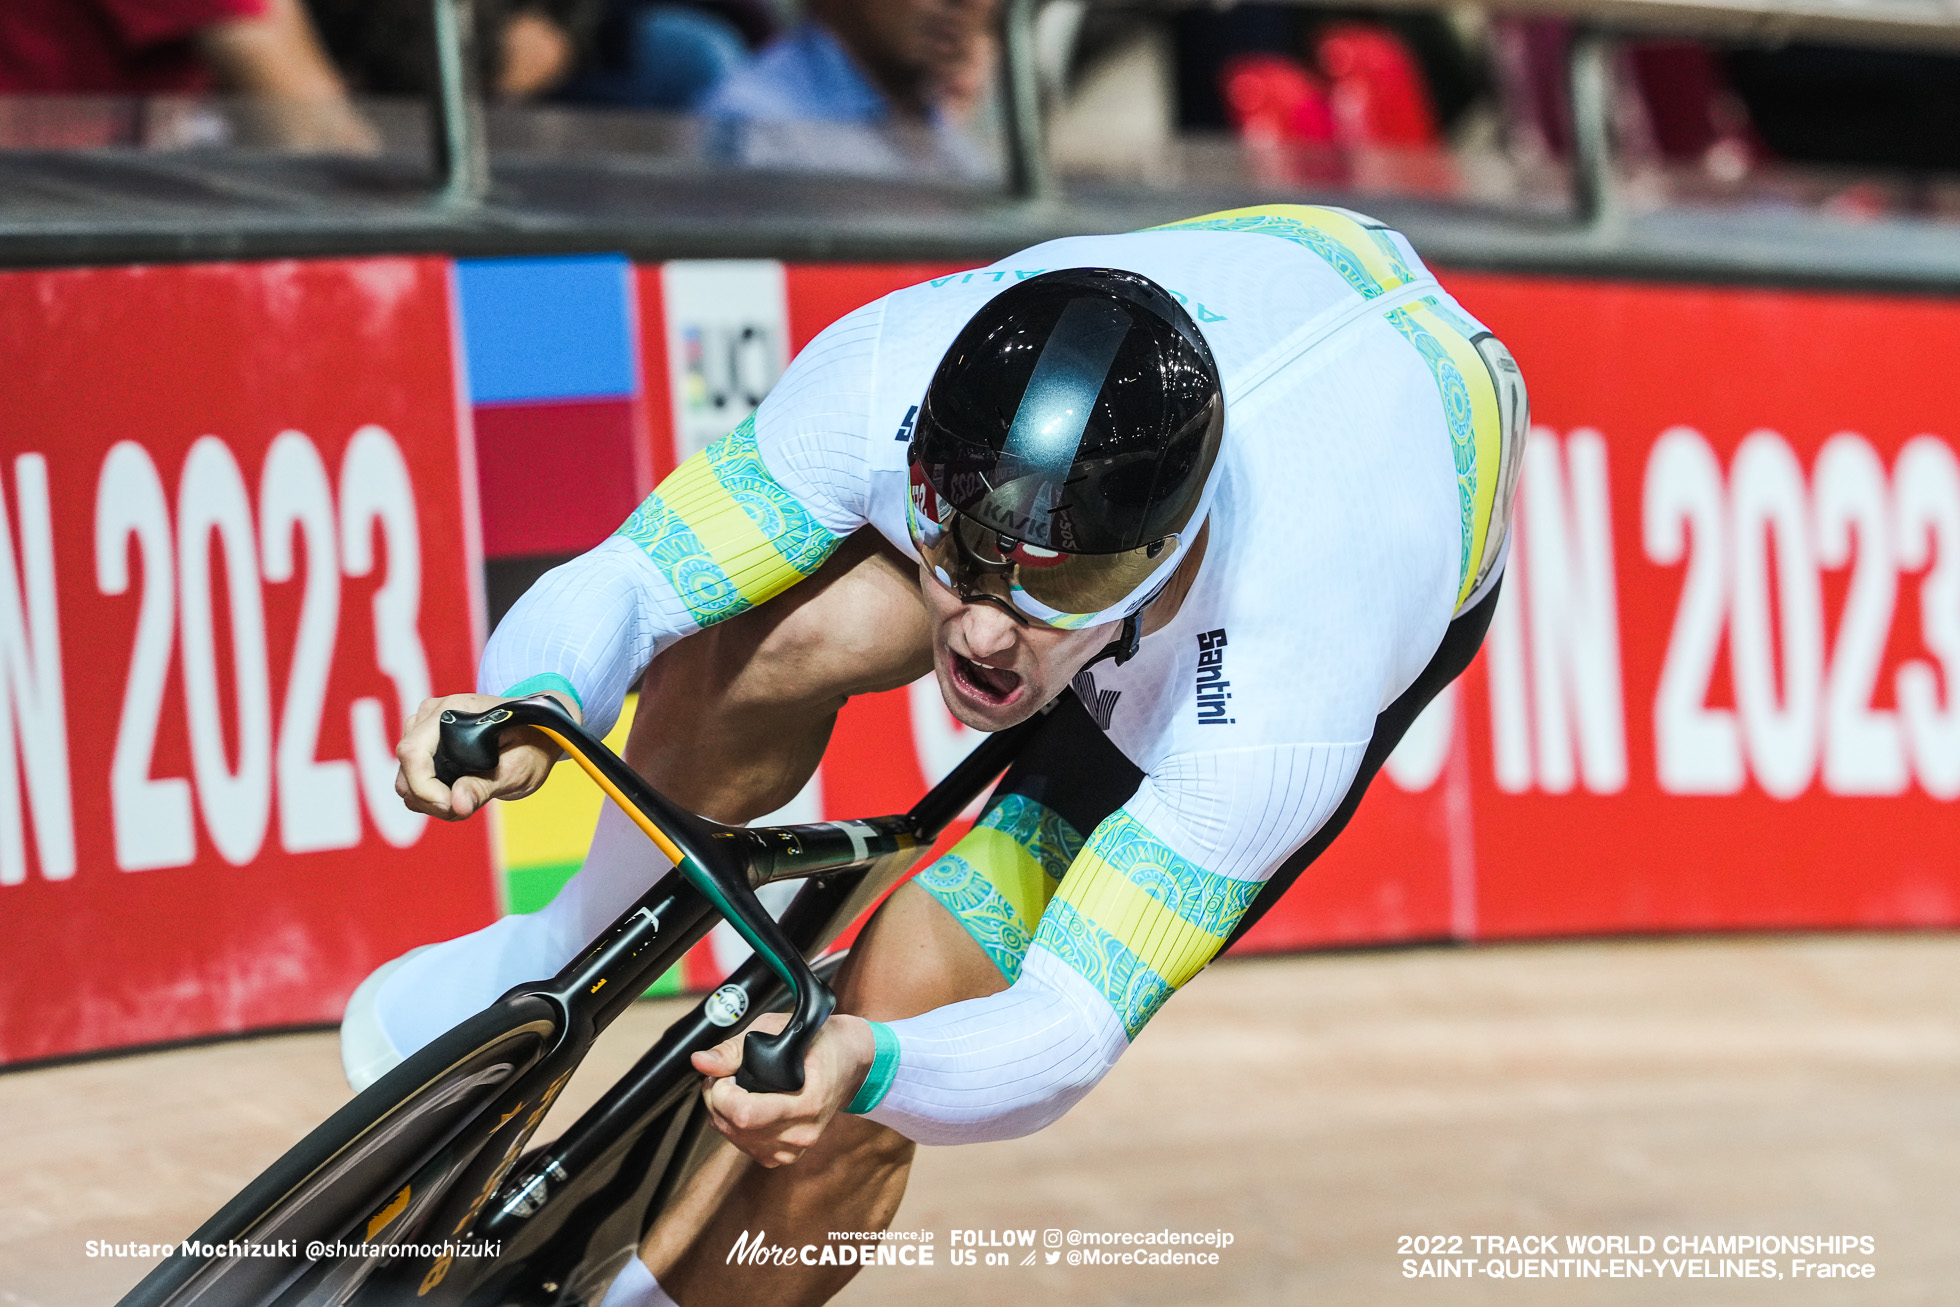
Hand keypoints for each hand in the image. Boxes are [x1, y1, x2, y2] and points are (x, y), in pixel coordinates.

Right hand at [393, 691, 577, 820]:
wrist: (538, 733)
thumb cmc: (533, 744)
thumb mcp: (517, 769)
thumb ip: (484, 786)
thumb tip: (456, 805)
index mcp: (453, 710)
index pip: (413, 752)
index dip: (425, 788)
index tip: (452, 807)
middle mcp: (430, 715)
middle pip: (406, 768)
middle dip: (432, 799)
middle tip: (468, 808)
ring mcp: (424, 729)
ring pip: (406, 778)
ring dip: (432, 800)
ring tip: (470, 799)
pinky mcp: (425, 746)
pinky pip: (412, 780)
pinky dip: (432, 796)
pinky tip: (462, 794)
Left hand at [692, 1012, 877, 1167]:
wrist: (851, 1061)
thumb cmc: (819, 1042)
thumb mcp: (777, 1030)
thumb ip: (735, 1049)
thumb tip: (700, 1061)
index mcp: (806, 1104)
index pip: (744, 1115)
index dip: (722, 1094)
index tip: (724, 1074)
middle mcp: (801, 1133)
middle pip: (735, 1129)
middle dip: (718, 1101)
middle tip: (725, 1076)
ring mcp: (795, 1148)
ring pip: (736, 1140)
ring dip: (724, 1114)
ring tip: (736, 1088)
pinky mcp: (786, 1155)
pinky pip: (746, 1147)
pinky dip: (736, 1127)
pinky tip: (745, 1106)